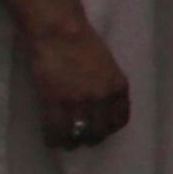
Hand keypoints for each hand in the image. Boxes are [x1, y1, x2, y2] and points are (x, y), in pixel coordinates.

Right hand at [25, 27, 130, 150]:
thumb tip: (101, 103)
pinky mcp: (56, 102)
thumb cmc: (82, 42)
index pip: (121, 119)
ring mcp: (79, 101)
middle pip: (100, 131)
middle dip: (91, 138)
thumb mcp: (107, 65)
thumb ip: (107, 84)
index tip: (101, 130)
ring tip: (65, 142)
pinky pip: (56, 131)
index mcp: (118, 86)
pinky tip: (51, 140)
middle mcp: (102, 97)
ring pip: (78, 135)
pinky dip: (54, 139)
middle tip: (82, 138)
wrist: (60, 31)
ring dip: (72, 142)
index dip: (110, 128)